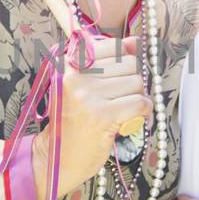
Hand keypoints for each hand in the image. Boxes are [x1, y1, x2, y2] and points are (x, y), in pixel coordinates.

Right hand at [36, 34, 149, 199]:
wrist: (55, 158)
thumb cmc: (72, 121)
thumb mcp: (82, 85)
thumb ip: (107, 61)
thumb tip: (136, 41)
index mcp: (68, 62)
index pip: (115, 46)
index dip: (126, 61)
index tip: (120, 79)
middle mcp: (75, 75)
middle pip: (130, 63)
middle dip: (133, 82)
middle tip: (121, 99)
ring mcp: (87, 95)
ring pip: (137, 83)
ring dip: (138, 98)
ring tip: (121, 111)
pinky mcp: (101, 115)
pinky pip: (139, 103)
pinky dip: (143, 112)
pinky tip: (130, 119)